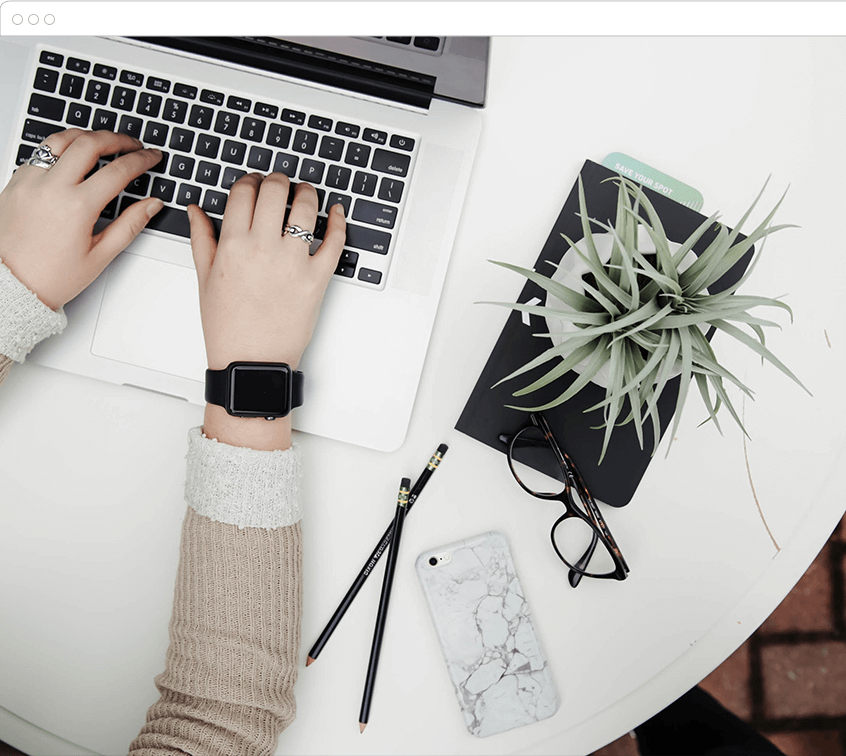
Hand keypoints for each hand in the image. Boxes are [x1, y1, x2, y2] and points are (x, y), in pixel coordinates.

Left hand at [0, 129, 163, 310]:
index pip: (118, 171)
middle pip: (89, 143)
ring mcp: (29, 181)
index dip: (141, 159)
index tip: (151, 156)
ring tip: (102, 142)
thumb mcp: (100, 255)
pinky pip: (40, 154)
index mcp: (77, 207)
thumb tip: (152, 205)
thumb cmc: (51, 276)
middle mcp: (51, 187)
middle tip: (132, 144)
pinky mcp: (15, 182)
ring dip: (86, 136)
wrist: (10, 285)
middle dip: (117, 139)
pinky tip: (72, 158)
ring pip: (61, 140)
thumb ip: (130, 225)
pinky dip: (60, 149)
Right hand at [188, 172, 345, 448]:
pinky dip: (338, 221)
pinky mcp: (318, 279)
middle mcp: (263, 248)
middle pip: (275, 191)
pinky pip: (335, 241)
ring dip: (307, 192)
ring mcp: (293, 263)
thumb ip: (201, 239)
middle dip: (278, 180)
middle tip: (281, 183)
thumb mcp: (205, 280)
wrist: (252, 362)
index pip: (244, 192)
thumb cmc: (228, 327)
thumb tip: (196, 210)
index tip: (254, 184)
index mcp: (232, 245)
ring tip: (305, 193)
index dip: (250, 181)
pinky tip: (336, 212)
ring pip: (306, 208)